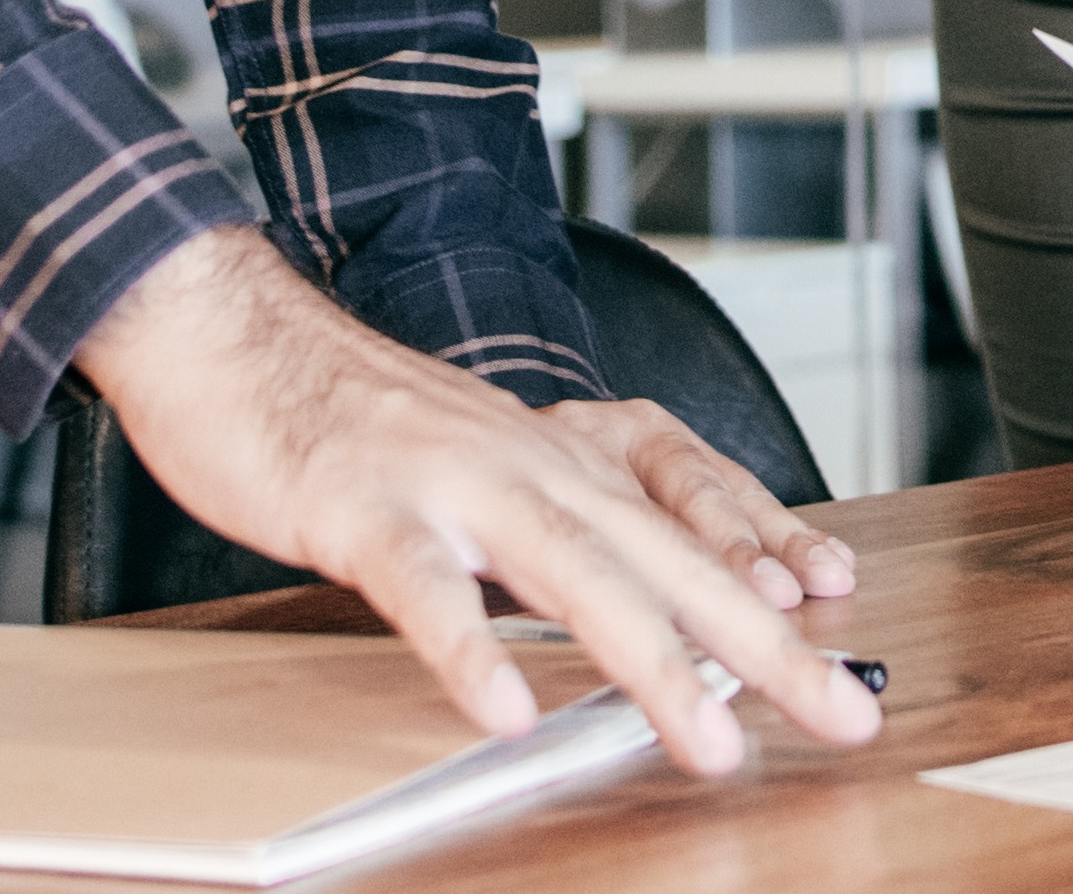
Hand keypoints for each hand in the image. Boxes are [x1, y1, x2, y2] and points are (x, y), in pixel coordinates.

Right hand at [59, 235, 877, 772]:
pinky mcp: (365, 512)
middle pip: (671, 560)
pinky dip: (470, 652)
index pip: (695, 519)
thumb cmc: (354, 419)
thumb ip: (555, 533)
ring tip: (708, 740)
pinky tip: (507, 713)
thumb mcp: (480, 469)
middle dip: (766, 647)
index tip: (842, 628)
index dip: (772, 567)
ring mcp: (453, 485)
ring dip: (652, 663)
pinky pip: (426, 591)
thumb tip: (631, 614)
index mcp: (562, 457)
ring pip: (576, 575)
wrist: (230, 332)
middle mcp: (531, 464)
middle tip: (841, 716)